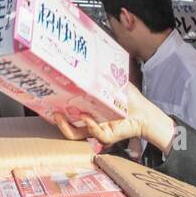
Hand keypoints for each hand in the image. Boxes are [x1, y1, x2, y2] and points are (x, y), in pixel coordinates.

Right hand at [50, 83, 172, 149]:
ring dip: (67, 127)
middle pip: (68, 127)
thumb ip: (100, 75)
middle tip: (51, 110)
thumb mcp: (112, 83)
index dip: (58, 109)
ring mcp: (98, 131)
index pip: (69, 113)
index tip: (50, 99)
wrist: (145, 112)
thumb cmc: (129, 99)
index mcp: (89, 111)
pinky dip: (91, 126)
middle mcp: (91, 123)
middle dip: (58, 121)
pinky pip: (95, 134)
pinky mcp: (108, 137)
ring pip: (76, 135)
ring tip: (61, 116)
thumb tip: (87, 58)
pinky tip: (88, 118)